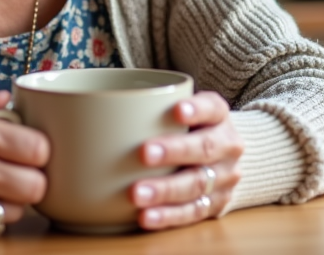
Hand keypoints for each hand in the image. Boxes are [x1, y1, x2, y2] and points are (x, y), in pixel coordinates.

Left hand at [129, 91, 243, 230]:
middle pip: (205, 148)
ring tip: (137, 194)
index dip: (196, 109)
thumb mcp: (179, 111)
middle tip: (143, 153)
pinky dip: (168, 215)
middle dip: (174, 151)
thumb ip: (151, 108)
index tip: (176, 110)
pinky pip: (193, 211)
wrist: (220, 158)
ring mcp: (225, 177)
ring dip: (165, 190)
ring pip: (198, 184)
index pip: (212, 108)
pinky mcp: (217, 204)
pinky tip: (146, 216)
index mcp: (218, 116)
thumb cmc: (187, 128)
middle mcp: (228, 146)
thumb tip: (96, 108)